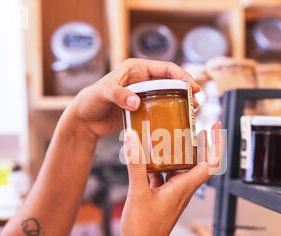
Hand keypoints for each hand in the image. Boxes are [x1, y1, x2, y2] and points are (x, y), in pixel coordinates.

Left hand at [66, 58, 200, 138]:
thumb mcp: (103, 94)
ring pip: (168, 96)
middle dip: (186, 91)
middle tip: (196, 103)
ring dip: (180, 103)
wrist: (84, 120)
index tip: (193, 87)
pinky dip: (170, 114)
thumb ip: (119, 95)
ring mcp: (143, 95)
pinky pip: (160, 110)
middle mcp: (142, 80)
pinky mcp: (141, 110)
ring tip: (192, 113)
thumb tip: (136, 102)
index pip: (165, 68)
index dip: (182, 76)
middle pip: (171, 82)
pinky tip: (178, 122)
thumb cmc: (90, 101)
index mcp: (136, 69)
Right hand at [119, 122, 221, 235]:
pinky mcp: (161, 199)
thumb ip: (136, 164)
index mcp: (184, 188)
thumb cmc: (143, 230)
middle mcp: (182, 190)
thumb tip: (133, 139)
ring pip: (179, 169)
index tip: (216, 126)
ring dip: (177, 153)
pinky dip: (159, 165)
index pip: (210, 163)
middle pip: (196, 163)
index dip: (216, 144)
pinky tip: (148, 158)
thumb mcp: (138, 192)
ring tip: (169, 137)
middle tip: (193, 125)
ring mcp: (172, 195)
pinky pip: (164, 177)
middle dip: (197, 144)